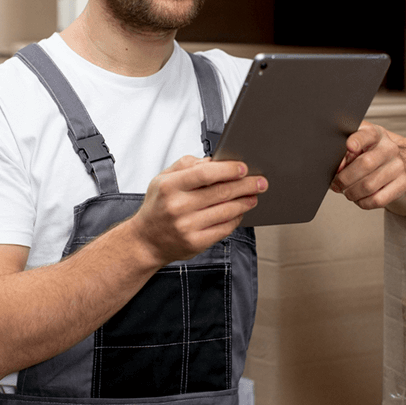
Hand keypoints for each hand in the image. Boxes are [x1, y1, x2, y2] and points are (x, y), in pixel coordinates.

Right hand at [129, 156, 267, 264]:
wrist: (145, 240)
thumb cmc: (157, 206)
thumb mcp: (163, 179)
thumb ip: (187, 165)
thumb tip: (215, 161)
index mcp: (170, 186)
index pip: (205, 173)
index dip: (228, 169)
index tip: (243, 168)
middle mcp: (178, 207)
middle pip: (221, 192)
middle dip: (246, 185)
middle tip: (260, 182)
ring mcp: (187, 227)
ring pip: (226, 211)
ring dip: (245, 202)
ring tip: (253, 196)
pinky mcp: (195, 243)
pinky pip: (224, 228)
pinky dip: (235, 218)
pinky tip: (239, 212)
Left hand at [330, 122, 405, 210]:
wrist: (394, 166)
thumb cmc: (369, 156)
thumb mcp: (356, 148)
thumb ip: (345, 153)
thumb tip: (339, 167)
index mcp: (376, 134)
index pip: (367, 134)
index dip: (357, 140)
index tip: (349, 146)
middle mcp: (390, 148)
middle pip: (365, 164)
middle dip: (344, 178)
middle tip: (336, 184)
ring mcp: (398, 166)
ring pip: (369, 185)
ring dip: (351, 193)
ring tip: (347, 192)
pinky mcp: (403, 184)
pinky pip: (378, 199)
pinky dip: (363, 202)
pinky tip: (360, 198)